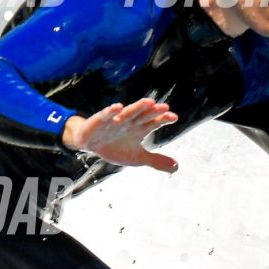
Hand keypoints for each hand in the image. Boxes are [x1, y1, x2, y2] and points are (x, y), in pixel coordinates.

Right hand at [61, 99, 178, 171]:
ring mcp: (115, 120)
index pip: (154, 123)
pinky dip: (111, 111)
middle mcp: (129, 122)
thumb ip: (156, 161)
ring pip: (128, 112)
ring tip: (149, 102)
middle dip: (153, 112)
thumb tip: (176, 167)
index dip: (163, 119)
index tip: (174, 117)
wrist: (92, 145)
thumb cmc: (116, 148)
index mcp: (139, 129)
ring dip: (138, 107)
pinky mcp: (100, 121)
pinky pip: (106, 115)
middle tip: (165, 107)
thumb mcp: (138, 158)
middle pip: (143, 115)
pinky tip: (118, 107)